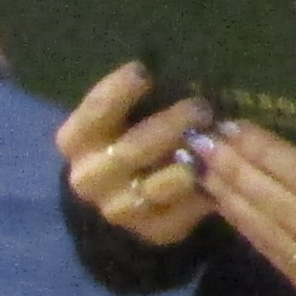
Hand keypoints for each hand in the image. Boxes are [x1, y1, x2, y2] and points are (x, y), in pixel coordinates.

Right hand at [59, 67, 220, 245]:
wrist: (119, 193)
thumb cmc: (124, 134)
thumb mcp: (119, 113)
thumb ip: (134, 97)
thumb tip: (168, 65)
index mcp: (75, 140)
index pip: (94, 112)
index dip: (118, 91)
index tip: (144, 71)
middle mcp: (89, 178)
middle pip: (130, 150)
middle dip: (169, 127)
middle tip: (201, 108)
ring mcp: (117, 209)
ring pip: (156, 186)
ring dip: (189, 165)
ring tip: (216, 144)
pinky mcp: (149, 231)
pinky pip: (180, 215)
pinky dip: (201, 196)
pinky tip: (220, 178)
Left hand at [190, 122, 295, 295]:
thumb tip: (291, 157)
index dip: (272, 154)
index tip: (237, 129)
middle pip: (287, 208)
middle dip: (242, 173)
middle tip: (206, 146)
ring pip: (275, 236)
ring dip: (235, 202)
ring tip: (205, 171)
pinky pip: (278, 259)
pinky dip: (250, 230)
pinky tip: (227, 206)